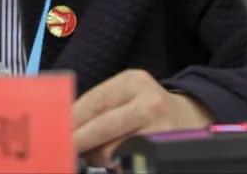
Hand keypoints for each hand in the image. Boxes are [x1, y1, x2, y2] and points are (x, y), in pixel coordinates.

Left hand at [72, 69, 213, 166]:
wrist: (194, 119)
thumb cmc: (150, 108)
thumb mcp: (128, 94)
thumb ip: (99, 105)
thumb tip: (63, 124)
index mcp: (133, 81)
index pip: (93, 101)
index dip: (71, 119)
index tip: (53, 130)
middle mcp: (148, 102)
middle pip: (101, 126)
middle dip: (77, 140)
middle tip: (62, 148)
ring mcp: (159, 128)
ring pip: (112, 149)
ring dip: (97, 156)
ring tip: (96, 154)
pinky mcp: (163, 151)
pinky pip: (126, 161)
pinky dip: (114, 163)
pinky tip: (114, 160)